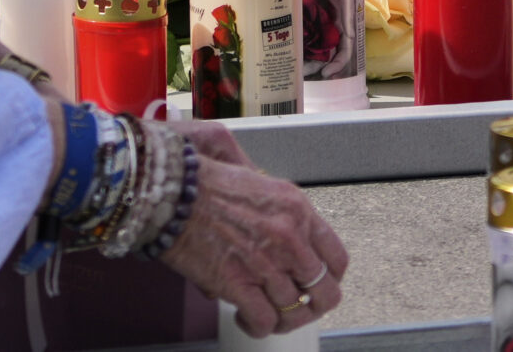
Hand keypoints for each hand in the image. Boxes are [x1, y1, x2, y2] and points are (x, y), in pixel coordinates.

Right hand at [159, 130, 349, 337]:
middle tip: (299, 308)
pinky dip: (258, 328)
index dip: (331, 279)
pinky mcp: (237, 283)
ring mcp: (266, 262)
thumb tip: (293, 241)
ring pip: (295, 311)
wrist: (175, 193)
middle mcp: (290, 237)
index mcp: (299, 210)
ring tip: (269, 315)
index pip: (337, 258)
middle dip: (313, 307)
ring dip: (283, 320)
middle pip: (324, 292)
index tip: (319, 285)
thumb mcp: (263, 185)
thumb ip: (285, 216)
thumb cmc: (210, 186)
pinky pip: (264, 321)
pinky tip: (246, 319)